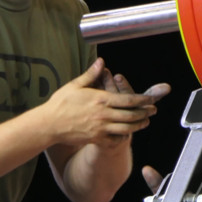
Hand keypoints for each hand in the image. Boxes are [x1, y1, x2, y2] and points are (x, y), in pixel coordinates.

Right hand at [41, 58, 169, 146]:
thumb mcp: (75, 85)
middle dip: (144, 113)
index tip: (151, 99)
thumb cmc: (60, 103)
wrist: (48, 124)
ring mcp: (100, 128)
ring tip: (145, 122)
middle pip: (131, 115)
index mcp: (101, 99)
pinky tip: (128, 134)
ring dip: (138, 125)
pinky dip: (123, 137)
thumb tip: (101, 61)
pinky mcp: (95, 139)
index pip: (128, 99)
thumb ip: (91, 74)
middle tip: (153, 110)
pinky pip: (114, 140)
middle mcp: (103, 115)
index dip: (142, 100)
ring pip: (126, 128)